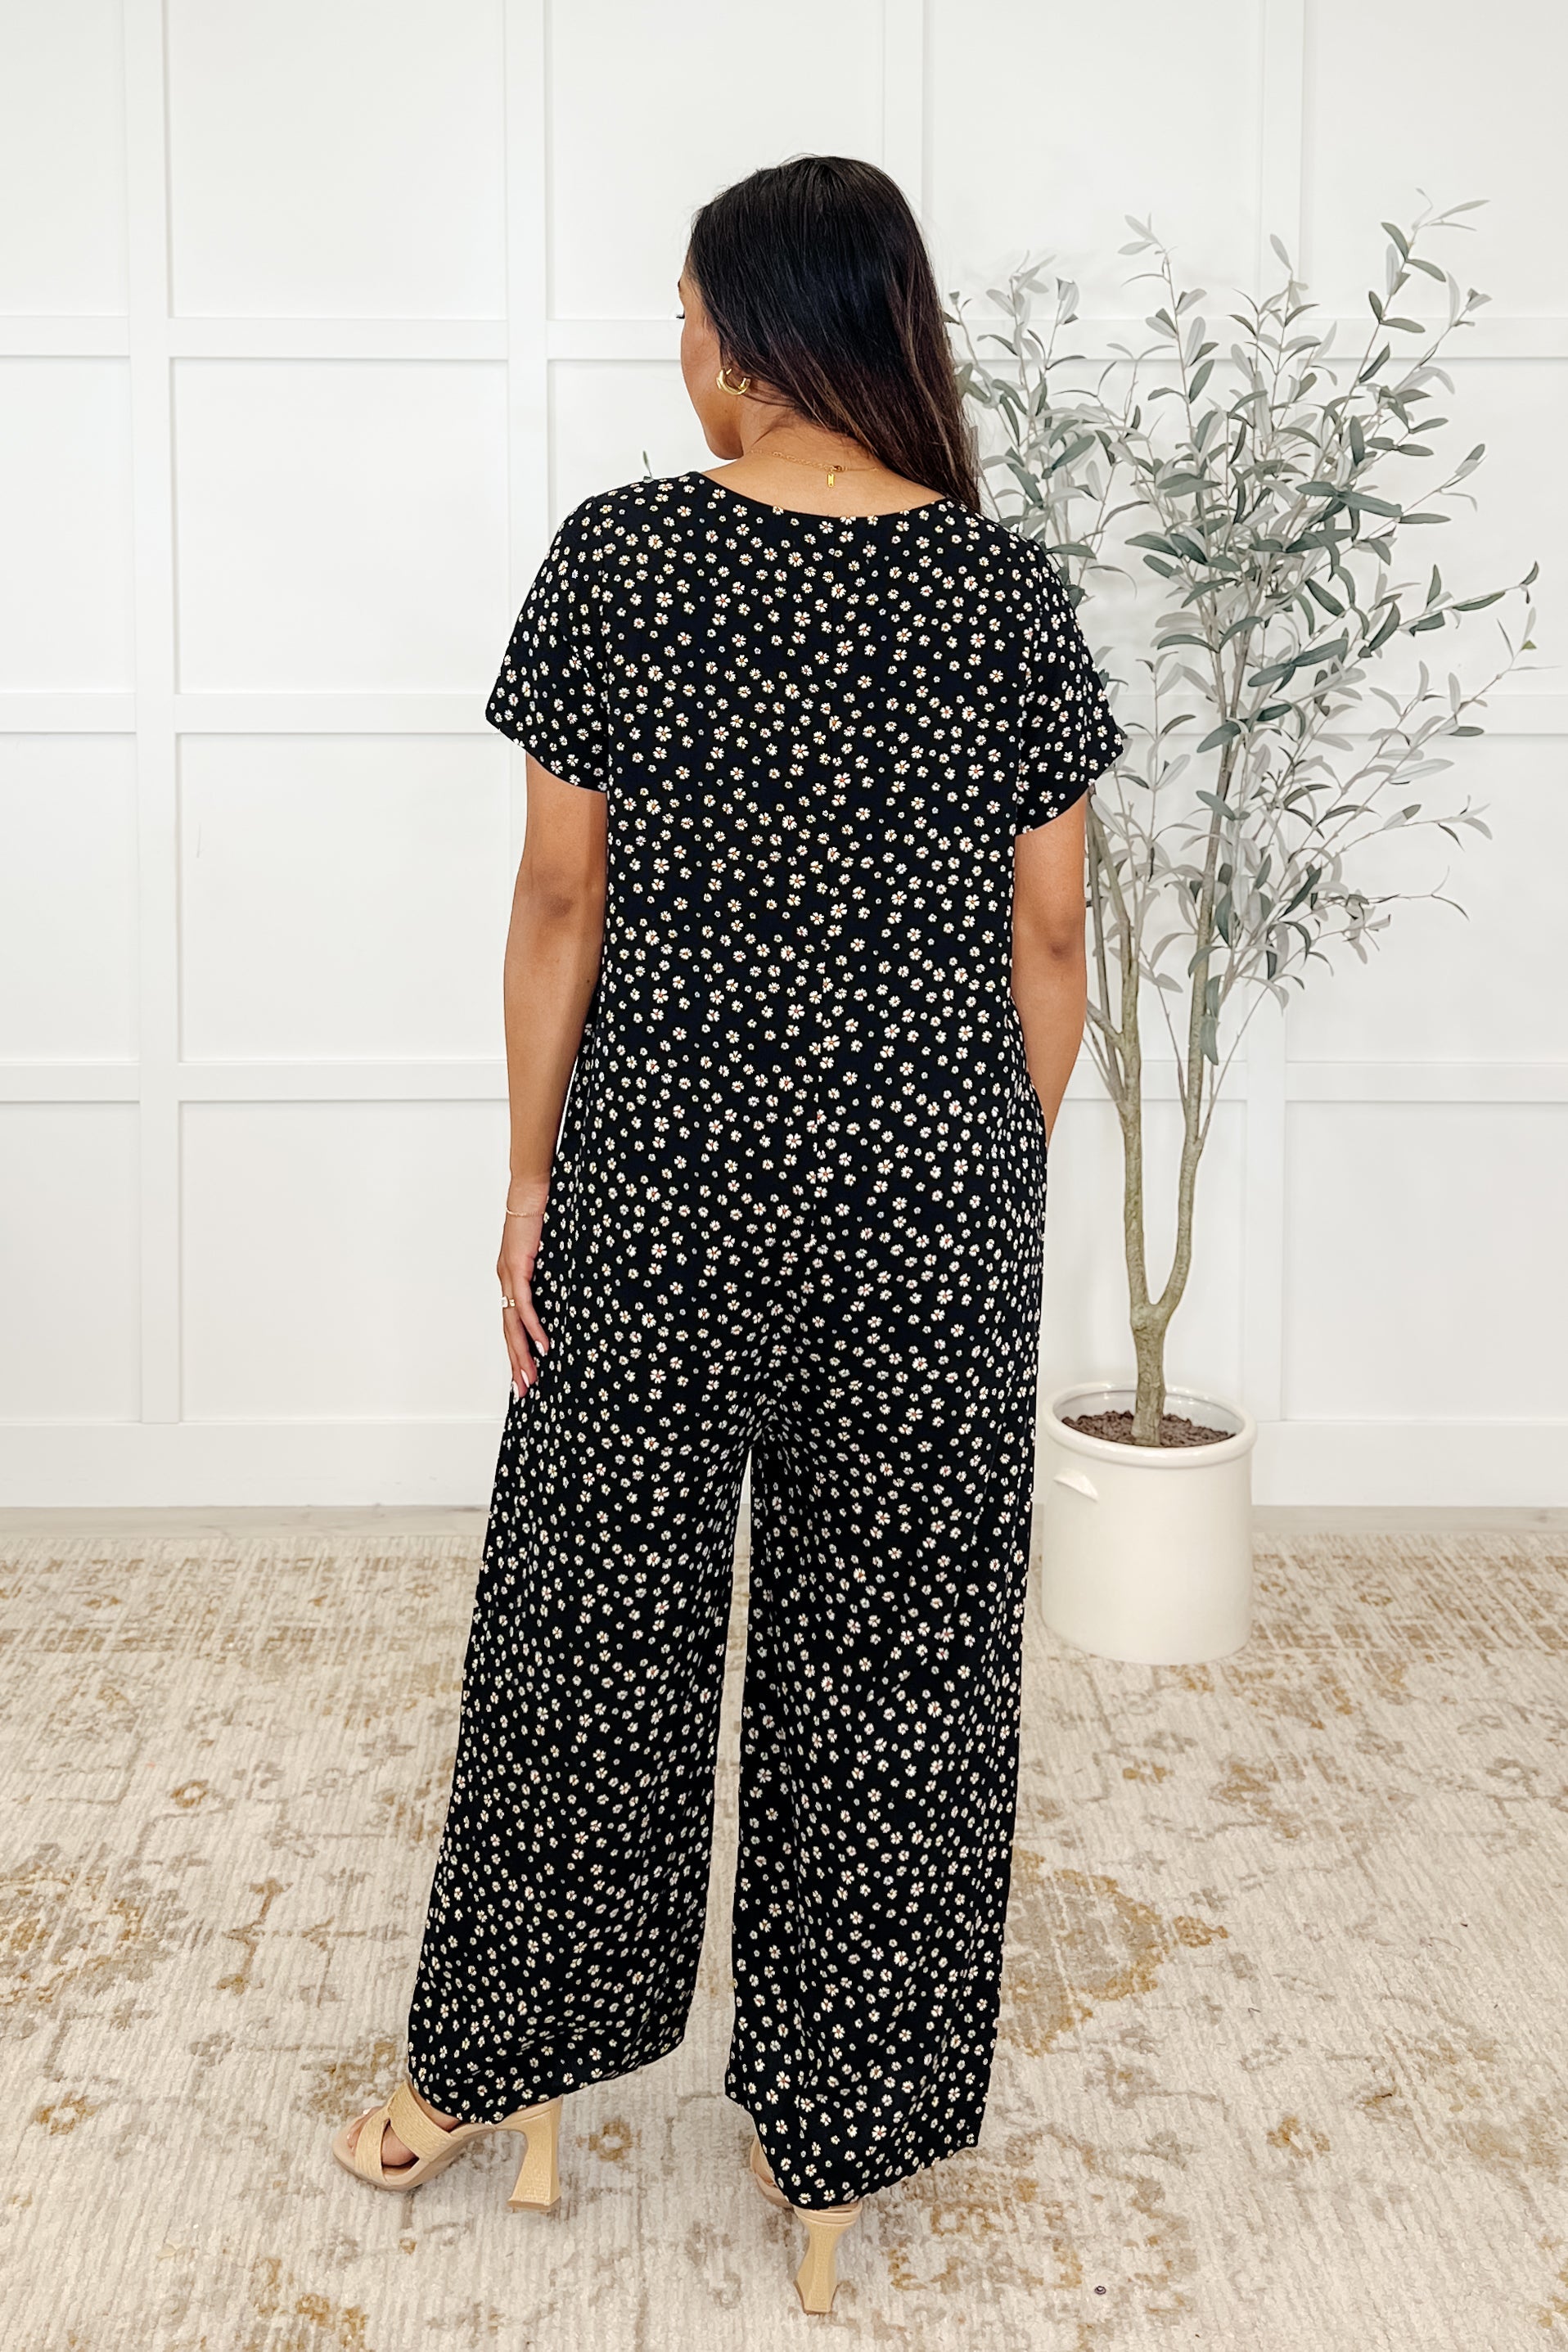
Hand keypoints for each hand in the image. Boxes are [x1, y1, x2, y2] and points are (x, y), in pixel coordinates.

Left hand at [498, 1175, 551, 1393]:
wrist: (530, 1192)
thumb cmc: (539, 1218)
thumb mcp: (545, 1255)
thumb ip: (548, 1275)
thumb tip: (563, 1293)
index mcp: (510, 1281)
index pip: (511, 1324)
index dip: (516, 1350)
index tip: (523, 1373)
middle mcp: (505, 1283)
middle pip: (508, 1332)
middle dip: (517, 1363)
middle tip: (524, 1390)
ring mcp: (508, 1277)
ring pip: (513, 1326)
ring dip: (523, 1354)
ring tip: (531, 1377)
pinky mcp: (517, 1269)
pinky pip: (524, 1306)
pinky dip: (533, 1328)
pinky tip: (543, 1345)